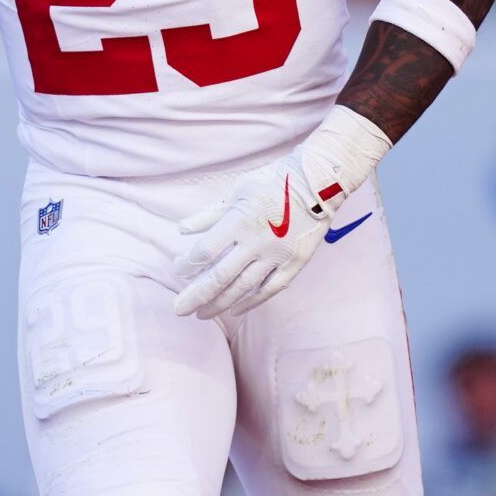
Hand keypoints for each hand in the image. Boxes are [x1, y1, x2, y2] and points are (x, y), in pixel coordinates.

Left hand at [173, 156, 335, 320]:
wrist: (317, 182)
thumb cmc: (272, 181)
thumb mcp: (238, 190)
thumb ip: (210, 213)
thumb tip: (182, 229)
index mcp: (239, 221)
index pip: (205, 251)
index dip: (187, 265)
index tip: (177, 269)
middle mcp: (256, 242)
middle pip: (220, 277)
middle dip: (196, 296)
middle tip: (179, 309)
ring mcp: (277, 256)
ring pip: (243, 288)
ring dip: (219, 303)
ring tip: (201, 314)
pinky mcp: (294, 263)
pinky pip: (270, 289)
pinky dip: (251, 302)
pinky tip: (235, 310)